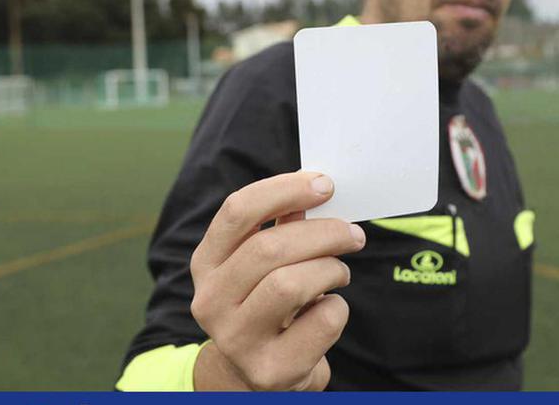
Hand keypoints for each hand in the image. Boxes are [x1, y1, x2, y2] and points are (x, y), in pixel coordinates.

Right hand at [189, 172, 365, 390]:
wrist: (258, 373)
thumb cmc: (267, 303)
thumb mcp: (263, 265)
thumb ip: (283, 225)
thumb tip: (318, 187)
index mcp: (206, 262)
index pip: (238, 211)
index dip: (285, 190)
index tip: (325, 185)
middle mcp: (211, 301)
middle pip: (269, 248)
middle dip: (323, 233)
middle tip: (352, 234)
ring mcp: (236, 339)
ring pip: (290, 284)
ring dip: (330, 270)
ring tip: (339, 273)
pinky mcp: (270, 369)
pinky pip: (321, 322)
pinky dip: (338, 308)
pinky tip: (330, 309)